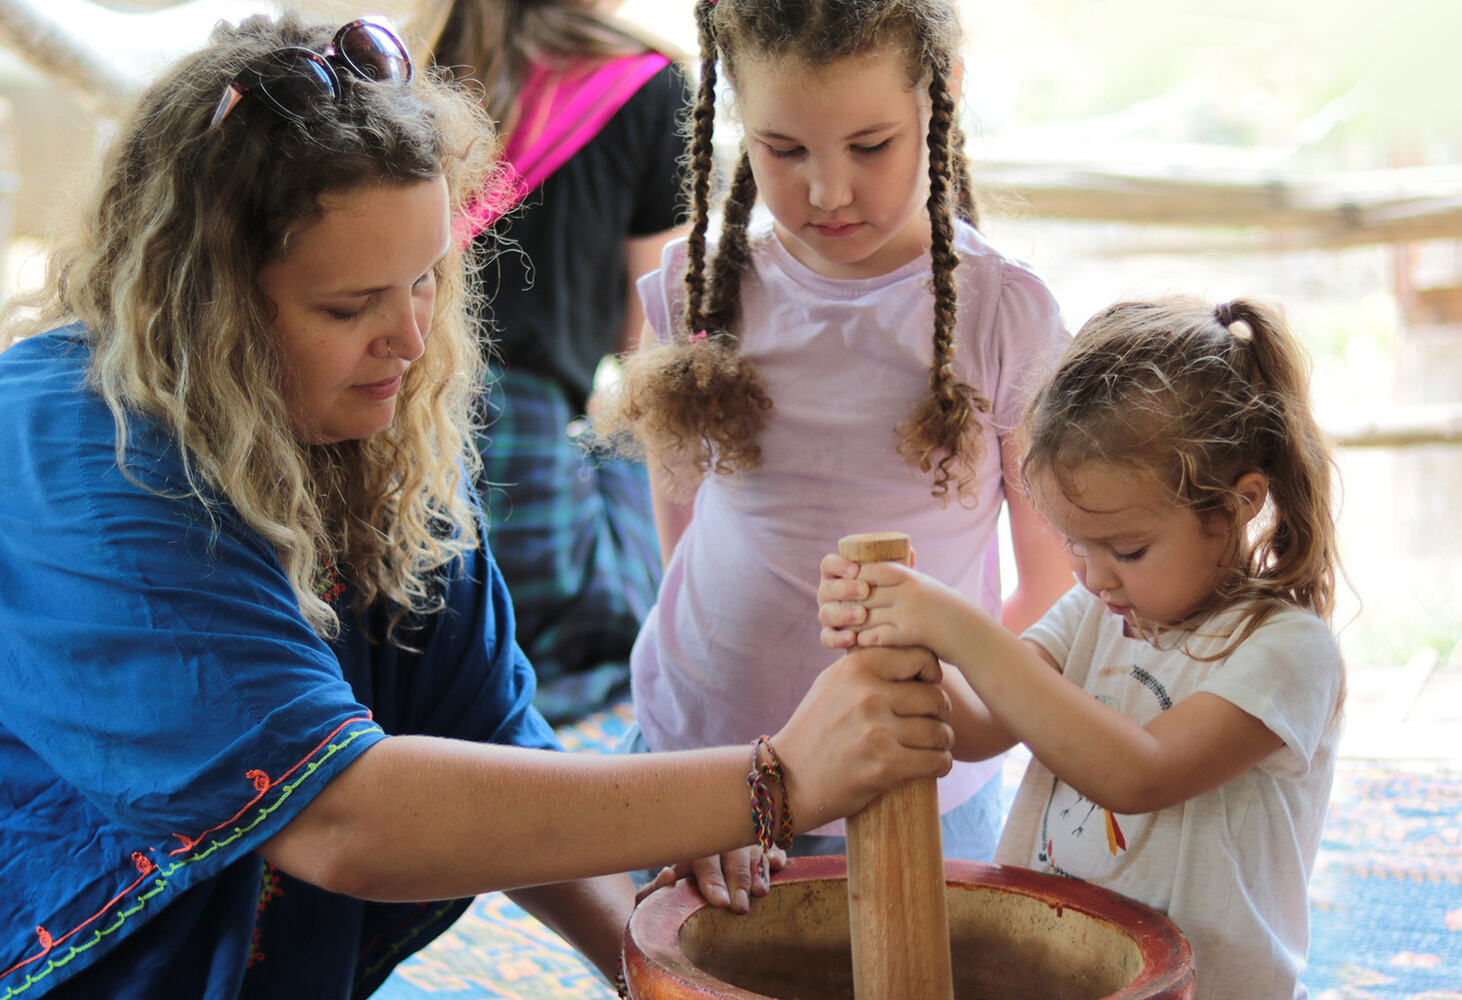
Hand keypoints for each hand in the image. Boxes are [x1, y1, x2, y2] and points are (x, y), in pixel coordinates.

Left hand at [636, 845, 785, 911]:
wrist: (692, 835)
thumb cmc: (682, 869)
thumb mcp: (664, 879)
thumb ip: (654, 889)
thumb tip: (667, 878)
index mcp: (693, 845)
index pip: (704, 860)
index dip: (713, 880)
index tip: (720, 902)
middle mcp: (719, 837)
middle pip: (732, 856)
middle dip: (737, 882)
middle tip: (740, 907)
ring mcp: (741, 837)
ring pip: (753, 848)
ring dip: (758, 870)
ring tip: (760, 892)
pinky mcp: (761, 839)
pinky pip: (772, 841)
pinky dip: (776, 851)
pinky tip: (779, 863)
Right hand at [773, 647, 952, 831]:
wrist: (790, 778)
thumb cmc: (815, 728)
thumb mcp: (833, 683)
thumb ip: (869, 665)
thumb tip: (915, 656)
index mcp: (856, 667)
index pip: (919, 658)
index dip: (932, 673)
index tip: (929, 686)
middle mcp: (867, 695)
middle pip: (934, 697)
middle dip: (941, 712)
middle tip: (936, 721)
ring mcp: (877, 731)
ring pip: (939, 731)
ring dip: (943, 740)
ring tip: (935, 744)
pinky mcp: (886, 765)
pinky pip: (936, 760)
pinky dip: (941, 763)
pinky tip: (934, 762)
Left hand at [817, 556, 961, 653]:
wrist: (970, 633)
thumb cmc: (945, 610)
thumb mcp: (925, 586)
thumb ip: (902, 579)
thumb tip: (876, 571)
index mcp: (910, 577)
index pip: (874, 569)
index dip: (856, 574)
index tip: (845, 582)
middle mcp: (908, 591)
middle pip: (866, 593)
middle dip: (849, 601)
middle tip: (835, 608)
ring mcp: (909, 611)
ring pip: (868, 614)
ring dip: (853, 622)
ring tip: (843, 627)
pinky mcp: (911, 633)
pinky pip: (879, 635)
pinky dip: (866, 638)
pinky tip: (859, 641)